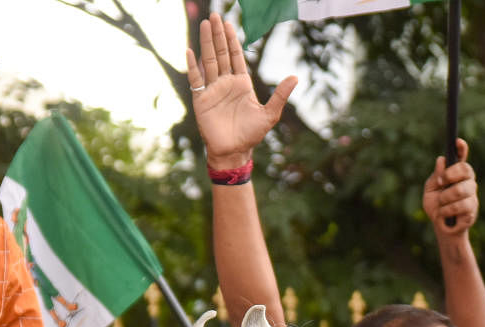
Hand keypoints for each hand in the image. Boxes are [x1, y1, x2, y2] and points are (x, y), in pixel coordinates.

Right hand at [186, 13, 296, 170]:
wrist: (234, 152)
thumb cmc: (251, 136)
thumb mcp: (270, 115)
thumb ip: (280, 96)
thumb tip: (295, 77)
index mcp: (241, 83)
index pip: (236, 56)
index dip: (232, 39)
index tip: (229, 23)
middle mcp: (226, 83)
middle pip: (221, 53)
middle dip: (218, 34)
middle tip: (214, 16)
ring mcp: (213, 90)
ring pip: (209, 61)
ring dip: (206, 43)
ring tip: (204, 24)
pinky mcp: (202, 100)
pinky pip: (196, 80)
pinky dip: (192, 66)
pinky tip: (189, 51)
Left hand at [423, 140, 478, 238]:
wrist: (440, 228)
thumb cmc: (436, 207)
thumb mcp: (430, 191)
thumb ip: (435, 176)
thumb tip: (441, 160)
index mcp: (456, 174)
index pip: (461, 158)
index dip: (461, 149)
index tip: (457, 141)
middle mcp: (467, 181)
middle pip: (466, 169)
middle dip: (451, 174)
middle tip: (440, 182)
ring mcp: (472, 195)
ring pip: (462, 189)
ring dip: (446, 197)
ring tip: (441, 204)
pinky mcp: (472, 209)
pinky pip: (461, 205)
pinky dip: (447, 210)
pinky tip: (444, 214)